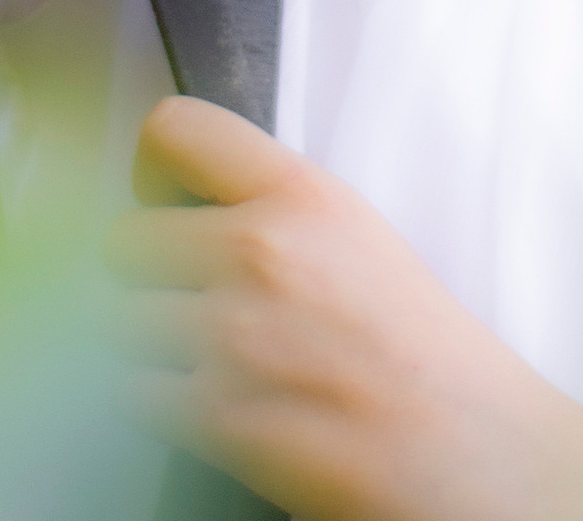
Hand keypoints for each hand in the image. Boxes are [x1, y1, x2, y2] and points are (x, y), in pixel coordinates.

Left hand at [106, 98, 582, 520]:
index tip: (168, 205)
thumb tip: (189, 211)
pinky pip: (130, 396)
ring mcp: (233, 337)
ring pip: (114, 323)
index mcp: (302, 195)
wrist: (468, 453)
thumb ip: (274, 212)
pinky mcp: (219, 418)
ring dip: (144, 351)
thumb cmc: (424, 356)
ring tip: (201, 366)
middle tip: (186, 308)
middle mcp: (260, 252)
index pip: (173, 130)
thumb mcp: (357, 239)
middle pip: (123, 241)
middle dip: (143, 280)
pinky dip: (156, 408)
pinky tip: (208, 411)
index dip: (152, 172)